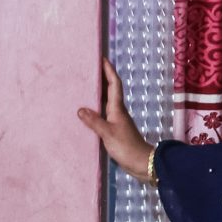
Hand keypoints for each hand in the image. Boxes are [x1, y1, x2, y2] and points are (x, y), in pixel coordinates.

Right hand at [76, 59, 155, 182]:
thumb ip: (94, 122)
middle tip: (87, 69)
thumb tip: (80, 109)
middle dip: (100, 78)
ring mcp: (116, 121)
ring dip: (96, 93)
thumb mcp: (108, 134)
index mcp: (117, 108)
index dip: (108, 70)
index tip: (101, 58)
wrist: (141, 163)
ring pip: (105, 102)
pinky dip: (94, 109)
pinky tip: (85, 113)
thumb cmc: (126, 147)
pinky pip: (102, 114)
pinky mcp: (114, 130)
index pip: (114, 84)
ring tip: (82, 87)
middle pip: (109, 90)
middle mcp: (117, 112)